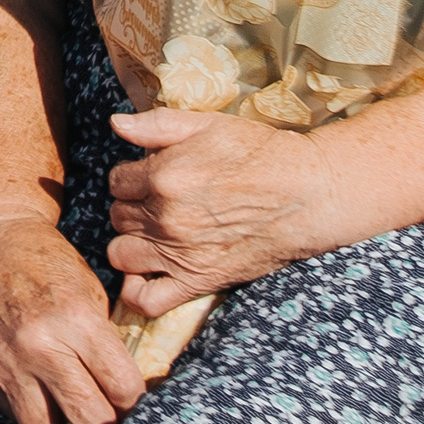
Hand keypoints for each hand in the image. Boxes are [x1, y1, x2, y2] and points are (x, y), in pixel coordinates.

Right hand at [0, 215, 144, 423]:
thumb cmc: (45, 260)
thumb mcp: (89, 289)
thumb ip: (105, 340)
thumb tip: (123, 388)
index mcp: (77, 319)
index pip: (121, 386)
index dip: (135, 402)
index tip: (135, 404)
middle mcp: (41, 345)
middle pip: (89, 417)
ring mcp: (10, 362)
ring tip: (72, 410)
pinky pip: (15, 413)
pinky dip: (33, 409)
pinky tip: (42, 391)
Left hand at [104, 108, 333, 317]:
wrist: (308, 194)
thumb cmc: (260, 153)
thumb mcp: (207, 124)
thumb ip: (156, 124)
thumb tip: (115, 124)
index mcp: (162, 176)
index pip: (116, 181)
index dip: (131, 177)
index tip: (150, 177)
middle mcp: (165, 217)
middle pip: (117, 216)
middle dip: (131, 207)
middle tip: (156, 202)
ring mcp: (179, 253)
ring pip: (120, 254)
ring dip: (131, 242)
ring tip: (152, 232)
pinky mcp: (198, 281)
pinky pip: (146, 300)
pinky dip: (136, 291)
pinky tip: (145, 273)